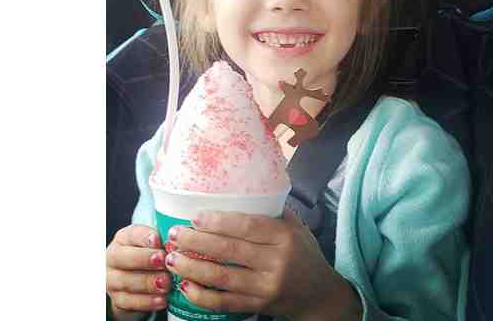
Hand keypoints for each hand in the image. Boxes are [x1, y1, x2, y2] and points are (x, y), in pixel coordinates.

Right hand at [106, 224, 171, 319]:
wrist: (138, 282)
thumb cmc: (152, 257)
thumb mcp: (157, 245)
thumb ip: (166, 242)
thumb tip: (181, 243)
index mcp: (125, 238)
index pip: (132, 234)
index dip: (145, 237)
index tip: (159, 241)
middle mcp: (114, 256)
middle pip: (123, 257)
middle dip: (144, 259)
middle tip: (164, 262)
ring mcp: (112, 279)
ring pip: (125, 281)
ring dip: (147, 282)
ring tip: (166, 283)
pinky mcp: (116, 299)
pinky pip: (128, 302)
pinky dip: (146, 302)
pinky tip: (161, 300)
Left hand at [164, 208, 361, 319]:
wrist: (320, 295)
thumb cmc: (305, 254)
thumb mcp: (296, 227)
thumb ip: (273, 211)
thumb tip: (242, 187)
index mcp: (285, 237)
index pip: (248, 226)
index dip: (219, 222)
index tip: (195, 216)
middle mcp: (276, 262)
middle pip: (230, 250)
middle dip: (197, 241)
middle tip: (174, 234)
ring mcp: (266, 287)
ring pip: (222, 277)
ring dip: (192, 267)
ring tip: (172, 258)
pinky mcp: (259, 306)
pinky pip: (225, 302)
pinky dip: (202, 296)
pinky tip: (186, 286)